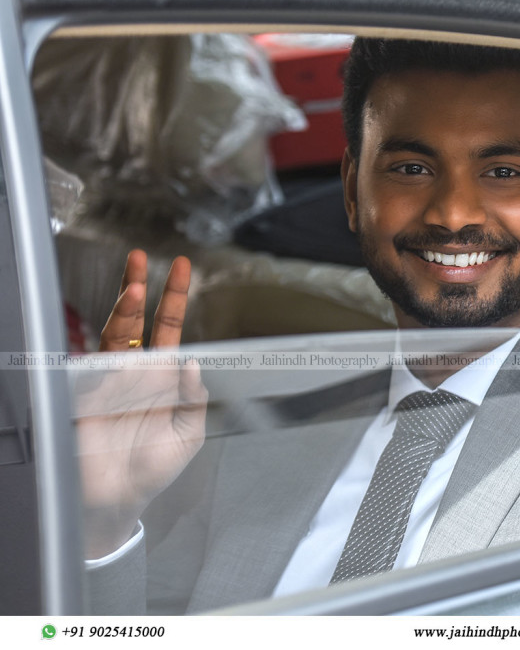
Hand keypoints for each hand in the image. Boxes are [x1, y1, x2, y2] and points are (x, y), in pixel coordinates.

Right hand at [75, 250, 207, 557]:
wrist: (120, 501)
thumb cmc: (153, 468)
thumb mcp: (188, 433)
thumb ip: (194, 398)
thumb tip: (194, 364)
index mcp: (160, 376)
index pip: (168, 328)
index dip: (174, 298)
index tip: (180, 267)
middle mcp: (132, 372)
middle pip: (133, 321)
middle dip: (136, 289)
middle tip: (139, 259)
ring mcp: (105, 382)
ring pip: (111, 338)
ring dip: (122, 314)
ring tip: (134, 292)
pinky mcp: (83, 398)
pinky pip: (92, 372)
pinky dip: (104, 360)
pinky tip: (118, 355)